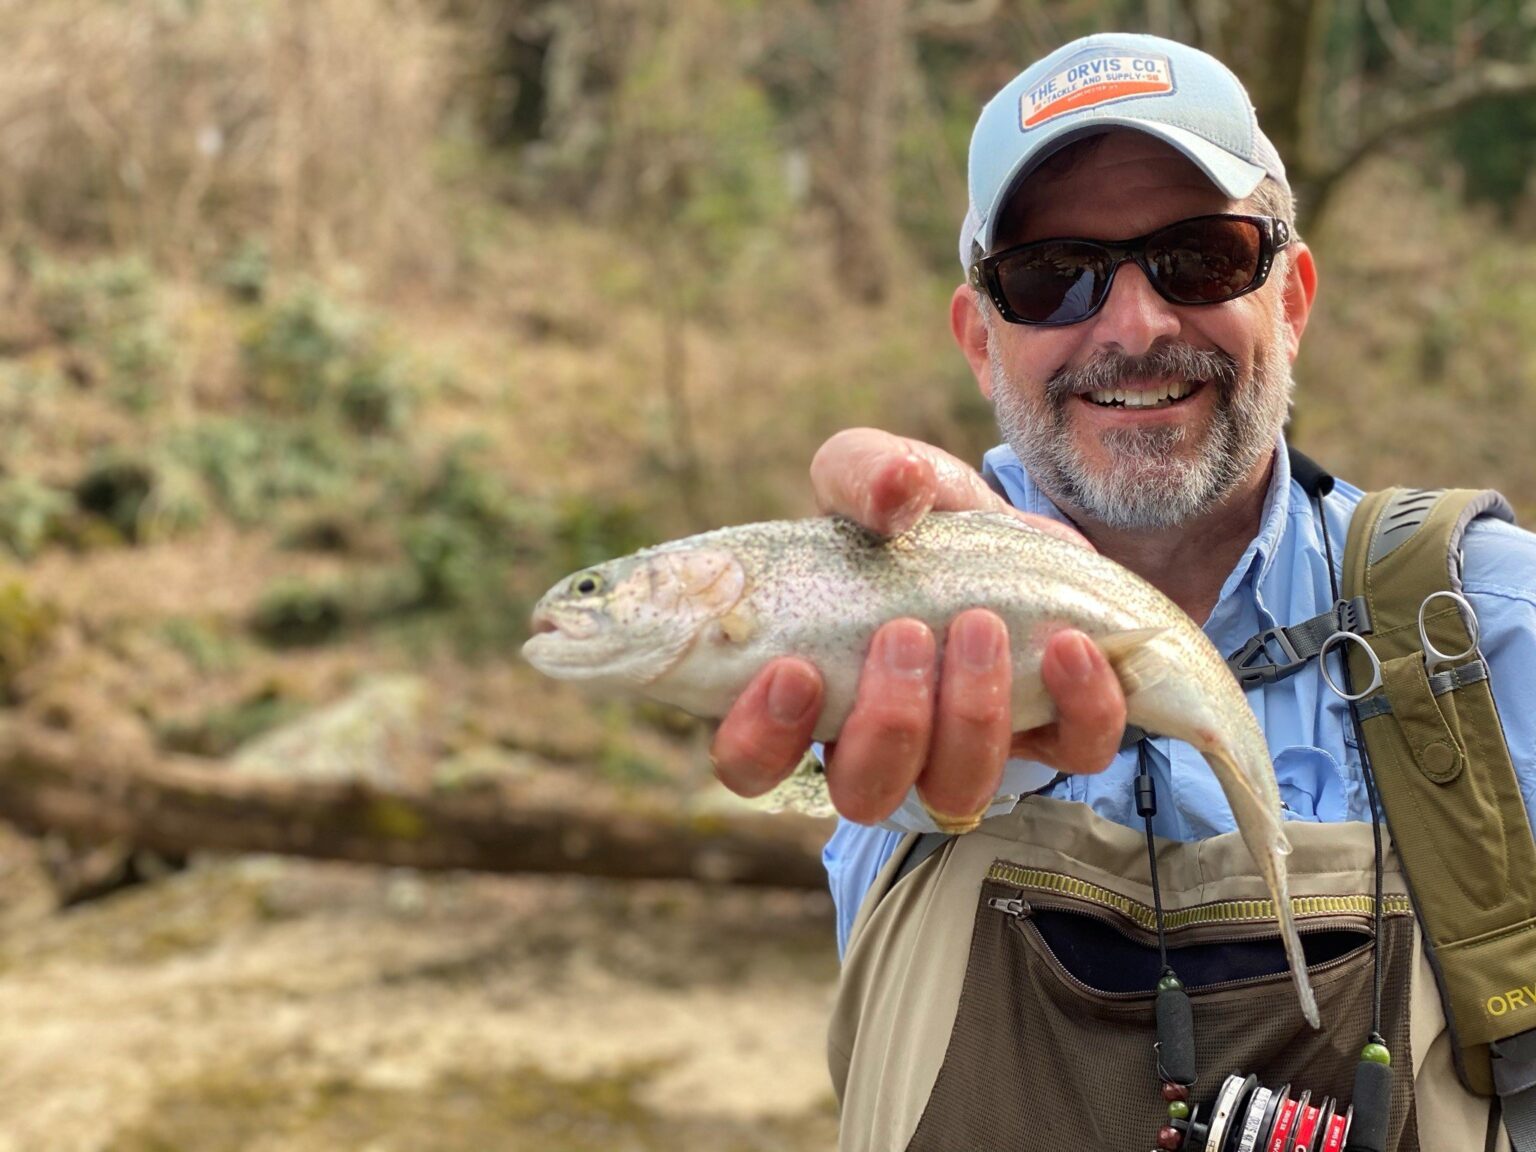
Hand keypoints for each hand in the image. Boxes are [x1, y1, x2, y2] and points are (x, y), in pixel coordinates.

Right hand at [710, 428, 1127, 827]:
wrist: (1009, 524)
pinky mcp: (1052, 733)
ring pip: (958, 792)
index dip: (762, 739)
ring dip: (969, 716)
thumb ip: (863, 472)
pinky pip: (1072, 754)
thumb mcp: (873, 472)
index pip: (751, 762)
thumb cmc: (912, 517)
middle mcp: (879, 744)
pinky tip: (1070, 645)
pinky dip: (1078, 707)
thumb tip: (895, 490)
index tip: (795, 669)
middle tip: (906, 633)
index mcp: (808, 693)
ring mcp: (966, 751)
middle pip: (864, 793)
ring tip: (981, 625)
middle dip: (887, 724)